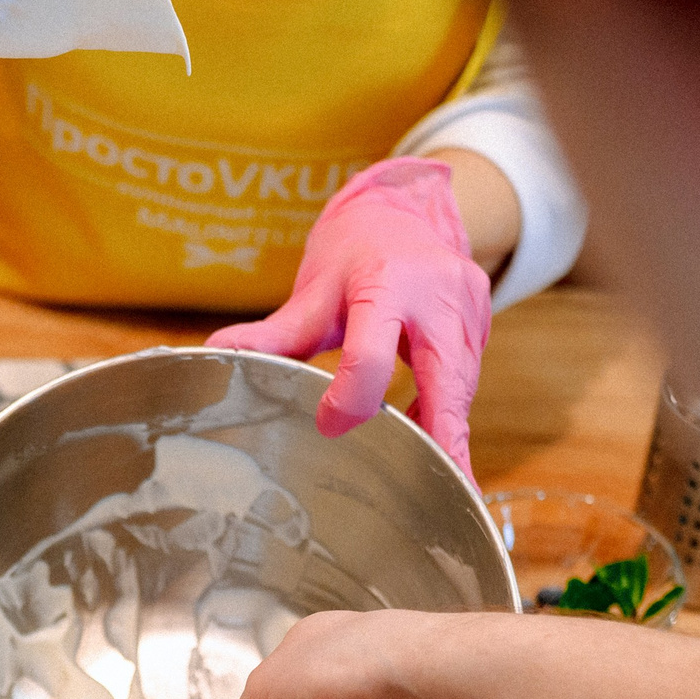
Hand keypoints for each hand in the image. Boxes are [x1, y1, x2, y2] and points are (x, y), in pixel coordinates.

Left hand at [206, 157, 492, 474]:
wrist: (405, 213)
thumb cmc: (355, 255)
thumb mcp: (315, 290)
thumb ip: (276, 333)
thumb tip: (217, 356)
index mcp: (386, 284)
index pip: (371, 354)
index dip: (351, 397)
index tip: (329, 423)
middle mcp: (436, 294)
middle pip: (445, 379)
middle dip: (446, 435)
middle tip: (448, 485)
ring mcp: (468, 307)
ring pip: (460, 386)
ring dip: (444, 430)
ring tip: (436, 476)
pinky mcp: (482, 322)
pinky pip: (465, 381)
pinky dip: (447, 413)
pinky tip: (427, 438)